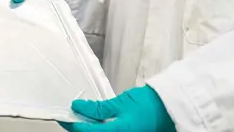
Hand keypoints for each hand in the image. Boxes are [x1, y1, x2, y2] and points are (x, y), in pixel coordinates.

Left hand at [59, 86, 174, 131]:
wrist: (169, 109)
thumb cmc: (149, 104)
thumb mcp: (121, 103)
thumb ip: (98, 108)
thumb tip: (78, 106)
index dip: (72, 124)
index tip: (63, 115)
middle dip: (78, 129)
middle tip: (70, 116)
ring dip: (88, 130)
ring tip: (80, 118)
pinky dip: (98, 130)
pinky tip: (94, 122)